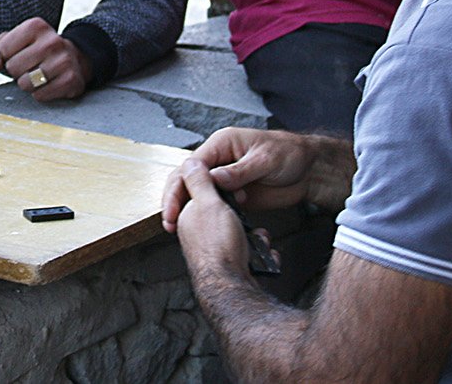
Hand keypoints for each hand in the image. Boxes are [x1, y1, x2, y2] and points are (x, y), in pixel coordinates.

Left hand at [0, 17, 91, 101]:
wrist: (73, 58)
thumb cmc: (36, 50)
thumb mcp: (13, 41)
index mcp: (36, 26)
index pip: (4, 49)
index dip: (5, 56)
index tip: (18, 54)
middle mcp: (52, 41)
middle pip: (13, 67)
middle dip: (16, 71)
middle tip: (29, 66)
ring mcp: (64, 60)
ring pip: (25, 83)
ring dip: (27, 84)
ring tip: (37, 75)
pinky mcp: (71, 80)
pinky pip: (40, 95)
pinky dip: (40, 93)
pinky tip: (48, 83)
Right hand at [164, 128, 321, 227]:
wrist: (310, 170)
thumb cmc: (290, 154)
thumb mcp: (265, 160)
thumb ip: (240, 170)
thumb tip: (215, 179)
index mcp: (222, 144)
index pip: (192, 164)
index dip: (181, 184)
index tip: (175, 203)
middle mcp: (219, 160)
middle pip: (187, 178)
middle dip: (175, 198)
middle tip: (169, 220)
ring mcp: (225, 179)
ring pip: (197, 193)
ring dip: (187, 209)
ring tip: (178, 228)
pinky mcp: (234, 194)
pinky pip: (213, 205)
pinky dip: (205, 215)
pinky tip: (201, 228)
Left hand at [166, 156, 250, 277]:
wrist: (234, 289)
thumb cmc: (219, 248)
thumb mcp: (208, 204)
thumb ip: (199, 182)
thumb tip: (190, 162)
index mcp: (187, 216)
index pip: (201, 192)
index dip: (220, 186)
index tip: (234, 187)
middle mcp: (197, 234)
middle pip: (226, 213)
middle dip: (242, 215)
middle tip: (245, 215)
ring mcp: (215, 251)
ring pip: (241, 233)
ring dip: (255, 236)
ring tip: (257, 239)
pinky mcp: (232, 265)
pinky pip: (250, 251)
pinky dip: (260, 252)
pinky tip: (263, 256)